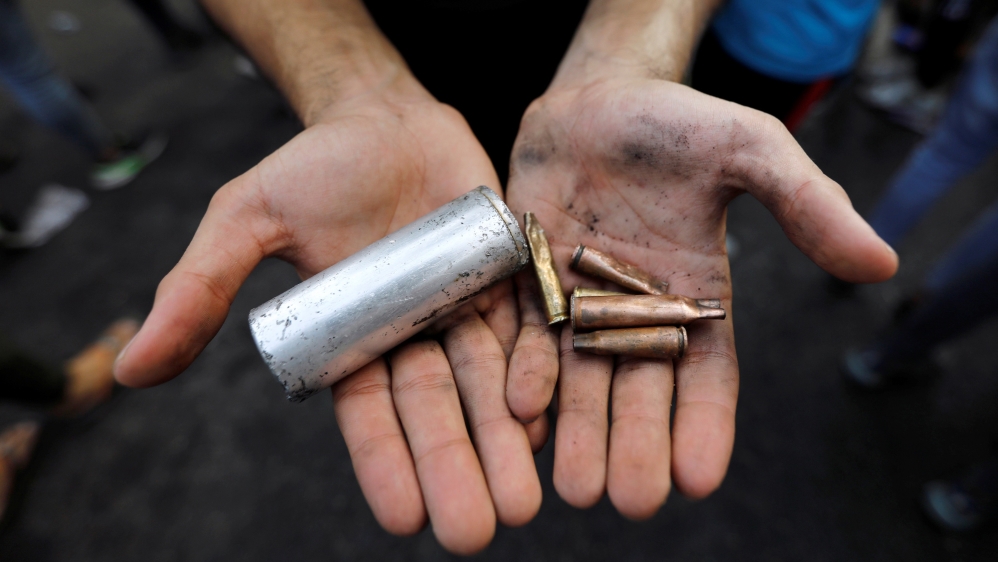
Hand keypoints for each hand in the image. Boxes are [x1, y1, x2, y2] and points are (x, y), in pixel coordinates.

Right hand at [113, 86, 544, 553]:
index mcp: (354, 341)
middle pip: (438, 413)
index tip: (405, 519)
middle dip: (456, 470)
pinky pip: (526, 330)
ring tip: (522, 500)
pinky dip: (535, 371)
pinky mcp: (507, 276)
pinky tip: (541, 418)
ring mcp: (463, 308)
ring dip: (505, 441)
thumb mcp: (245, 219)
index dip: (386, 465)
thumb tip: (129, 370)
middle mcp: (413, 336)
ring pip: (487, 385)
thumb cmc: (312, 169)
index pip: (370, 417)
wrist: (382, 117)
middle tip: (476, 531)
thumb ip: (200, 290)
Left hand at [505, 78, 896, 517]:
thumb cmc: (679, 124)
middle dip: (635, 445)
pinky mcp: (535, 283)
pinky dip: (527, 372)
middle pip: (640, 391)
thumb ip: (807, 203)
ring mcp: (584, 301)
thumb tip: (881, 261)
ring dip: (577, 430)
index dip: (705, 425)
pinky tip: (522, 411)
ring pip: (582, 379)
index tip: (698, 479)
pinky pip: (529, 336)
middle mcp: (640, 311)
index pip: (708, 374)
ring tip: (572, 485)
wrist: (598, 100)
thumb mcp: (751, 151)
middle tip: (629, 499)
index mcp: (700, 296)